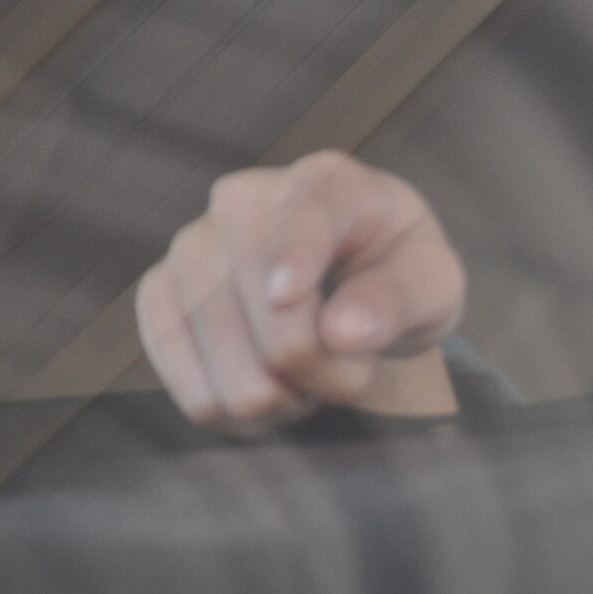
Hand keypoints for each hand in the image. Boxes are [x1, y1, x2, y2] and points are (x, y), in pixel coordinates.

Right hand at [135, 150, 464, 432]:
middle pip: (262, 304)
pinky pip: (185, 380)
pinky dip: (233, 411)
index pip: (302, 216)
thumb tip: (343, 332)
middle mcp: (244, 200)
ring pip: (218, 351)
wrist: (358, 295)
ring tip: (314, 380)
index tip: (287, 293)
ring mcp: (191, 246)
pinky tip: (271, 393)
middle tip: (354, 375)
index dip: (292, 255)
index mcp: (327, 182)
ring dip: (277, 395)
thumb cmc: (401, 280)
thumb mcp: (433, 285)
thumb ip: (399, 300)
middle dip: (318, 364)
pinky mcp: (159, 297)